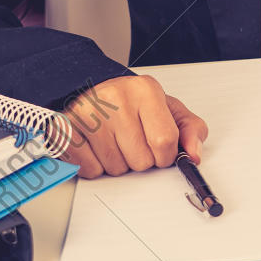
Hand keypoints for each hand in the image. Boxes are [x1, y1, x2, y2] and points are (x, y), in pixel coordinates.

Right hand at [59, 73, 208, 179]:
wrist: (98, 91)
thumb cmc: (134, 104)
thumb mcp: (169, 110)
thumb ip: (191, 130)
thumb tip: (193, 154)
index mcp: (146, 90)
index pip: (165, 141)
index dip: (166, 154)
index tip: (160, 149)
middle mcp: (116, 98)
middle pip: (140, 160)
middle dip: (140, 159)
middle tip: (132, 140)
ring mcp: (89, 112)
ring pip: (115, 168)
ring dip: (118, 163)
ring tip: (114, 142)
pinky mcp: (67, 128)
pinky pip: (89, 170)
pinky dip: (94, 166)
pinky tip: (96, 148)